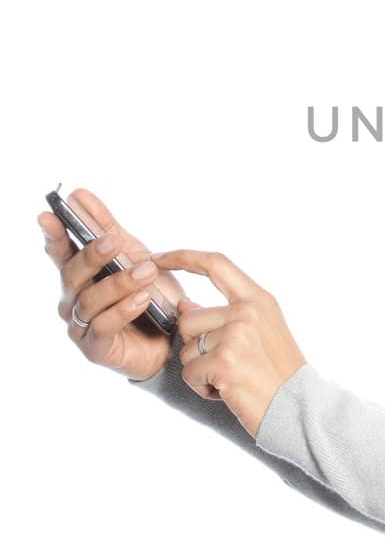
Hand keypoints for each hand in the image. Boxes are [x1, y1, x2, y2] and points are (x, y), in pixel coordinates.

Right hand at [38, 187, 188, 381]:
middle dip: (91, 256)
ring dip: (118, 283)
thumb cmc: (152, 295)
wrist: (176, 337)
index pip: (61, 253)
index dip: (54, 236)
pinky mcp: (96, 348)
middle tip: (112, 241)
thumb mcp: (135, 255)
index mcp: (80, 276)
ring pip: (90, 300)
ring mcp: (81, 326)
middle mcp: (74, 300)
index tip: (49, 216)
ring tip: (146, 272)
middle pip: (72, 274)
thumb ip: (108, 228)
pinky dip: (123, 310)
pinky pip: (104, 326)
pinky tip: (142, 300)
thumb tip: (80, 195)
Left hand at [152, 248, 307, 439]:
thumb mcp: (259, 334)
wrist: (300, 409)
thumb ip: (222, 316)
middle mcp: (247, 311)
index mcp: (258, 300)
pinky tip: (228, 391)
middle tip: (228, 365)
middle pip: (188, 320)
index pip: (215, 264)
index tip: (158, 258)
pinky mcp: (225, 361)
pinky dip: (203, 388)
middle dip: (196, 347)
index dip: (182, 257)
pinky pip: (189, 374)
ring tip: (231, 379)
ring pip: (186, 350)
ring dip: (200, 370)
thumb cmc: (279, 375)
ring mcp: (236, 335)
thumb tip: (184, 306)